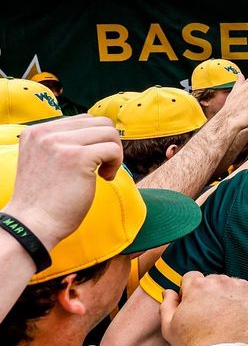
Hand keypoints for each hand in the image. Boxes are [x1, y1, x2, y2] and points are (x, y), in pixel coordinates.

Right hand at [5, 116, 122, 247]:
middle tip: (103, 166)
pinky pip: (113, 149)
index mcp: (37, 132)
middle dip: (109, 144)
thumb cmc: (44, 200)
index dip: (95, 140)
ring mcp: (60, 144)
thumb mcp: (45, 161)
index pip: (82, 120)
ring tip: (104, 173)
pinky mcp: (77, 158)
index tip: (91, 161)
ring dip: (114, 153)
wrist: (32, 225)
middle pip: (99, 122)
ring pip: (109, 132)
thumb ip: (62, 143)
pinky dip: (117, 163)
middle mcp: (45, 133)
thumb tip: (98, 131)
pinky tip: (105, 178)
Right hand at [160, 272, 247, 345]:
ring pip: (232, 284)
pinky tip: (241, 312)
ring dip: (229, 295)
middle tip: (211, 315)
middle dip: (210, 293)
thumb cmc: (194, 344)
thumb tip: (169, 291)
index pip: (192, 278)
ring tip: (226, 317)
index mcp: (198, 286)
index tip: (194, 305)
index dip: (190, 292)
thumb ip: (167, 304)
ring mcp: (241, 288)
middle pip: (213, 281)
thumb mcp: (169, 327)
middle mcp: (221, 282)